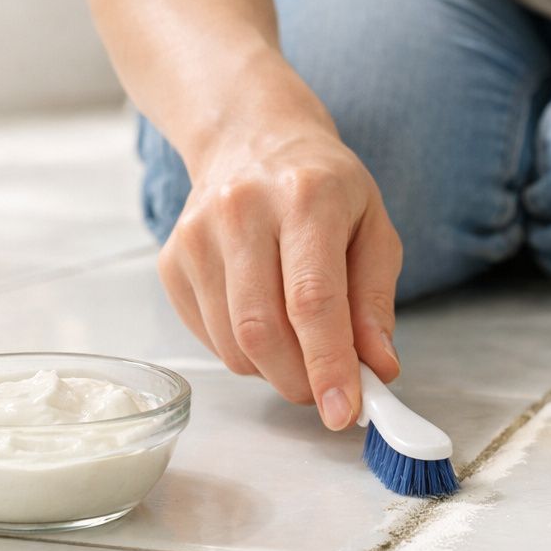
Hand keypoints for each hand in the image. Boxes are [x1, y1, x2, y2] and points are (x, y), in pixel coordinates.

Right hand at [158, 115, 402, 429]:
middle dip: (300, 380)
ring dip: (274, 369)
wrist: (250, 137)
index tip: (344, 412)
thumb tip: (379, 368)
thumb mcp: (373, 228)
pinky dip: (244, 351)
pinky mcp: (171, 261)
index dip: (328, 365)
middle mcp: (242, 212)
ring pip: (232, 344)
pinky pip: (209, 337)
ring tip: (300, 342)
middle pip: (262, 330)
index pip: (312, 300)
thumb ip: (375, 301)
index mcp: (306, 198)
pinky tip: (265, 317)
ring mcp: (196, 237)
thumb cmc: (323, 188)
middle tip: (328, 391)